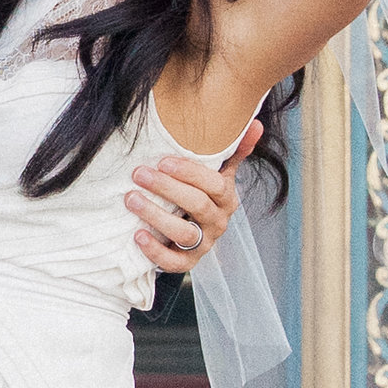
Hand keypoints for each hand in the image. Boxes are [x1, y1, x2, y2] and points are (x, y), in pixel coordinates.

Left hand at [125, 117, 258, 272]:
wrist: (190, 233)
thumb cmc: (199, 195)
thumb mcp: (216, 174)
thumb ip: (232, 151)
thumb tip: (256, 124)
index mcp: (226, 198)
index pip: (214, 184)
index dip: (190, 173)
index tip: (163, 161)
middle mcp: (218, 222)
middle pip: (197, 205)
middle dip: (167, 188)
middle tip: (139, 174)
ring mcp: (204, 244)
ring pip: (184, 233)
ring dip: (156, 215)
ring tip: (131, 199)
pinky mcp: (188, 263)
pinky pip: (175, 262)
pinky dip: (156, 250)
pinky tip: (138, 235)